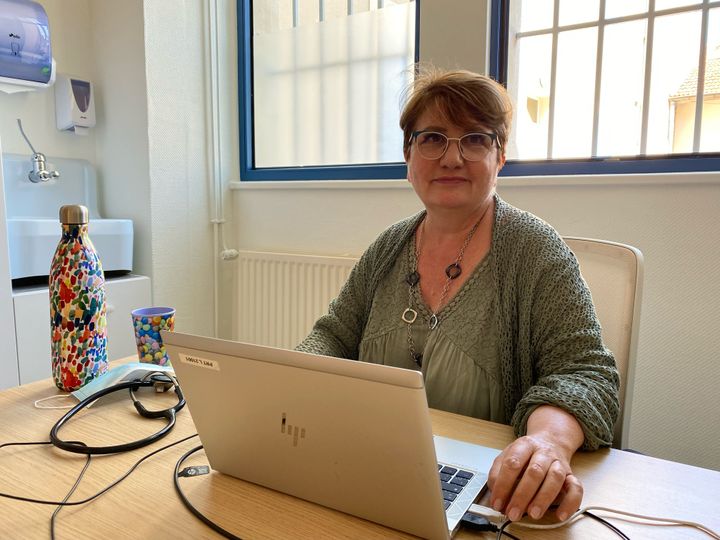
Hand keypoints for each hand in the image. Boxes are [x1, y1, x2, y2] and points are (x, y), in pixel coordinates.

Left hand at [487, 406, 584, 521]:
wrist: (551, 439)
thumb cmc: (526, 453)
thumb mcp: (507, 454)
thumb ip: (497, 471)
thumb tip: (494, 492)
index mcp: (525, 445)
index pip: (512, 463)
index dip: (503, 485)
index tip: (497, 503)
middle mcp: (543, 453)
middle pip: (534, 472)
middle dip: (522, 495)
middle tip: (513, 513)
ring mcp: (559, 463)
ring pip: (555, 479)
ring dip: (543, 499)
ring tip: (532, 514)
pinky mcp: (571, 475)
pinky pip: (576, 488)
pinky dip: (570, 503)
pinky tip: (560, 515)